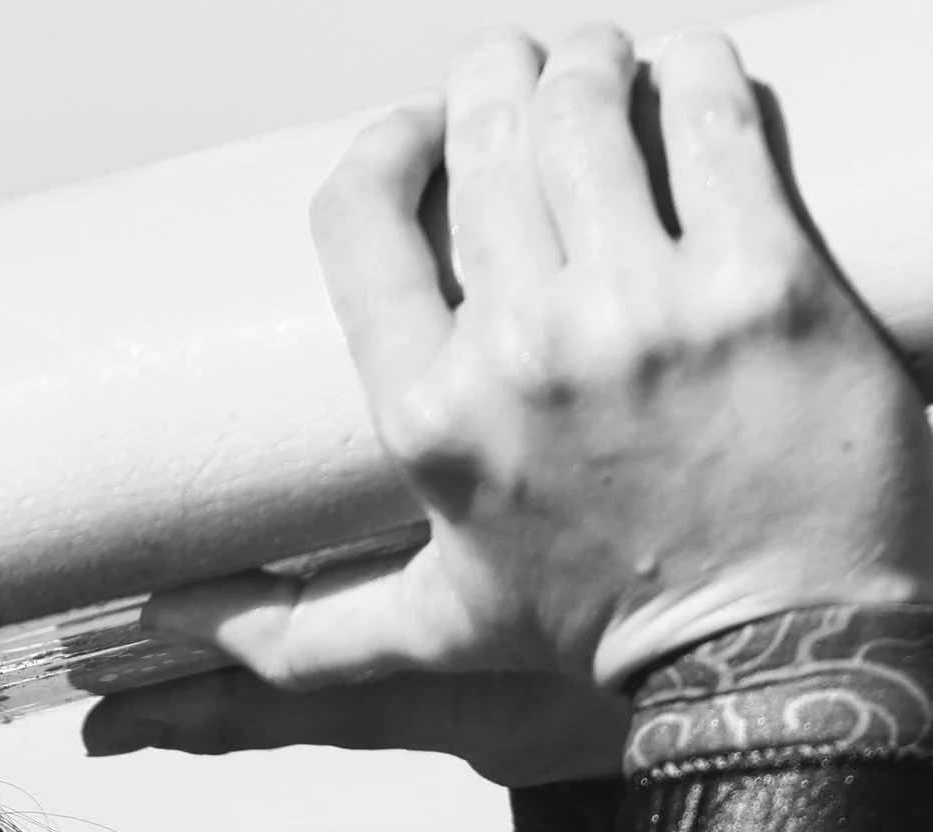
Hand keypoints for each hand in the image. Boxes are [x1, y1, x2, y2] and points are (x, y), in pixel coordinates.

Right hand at [83, 21, 932, 771]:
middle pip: (488, 130)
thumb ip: (303, 631)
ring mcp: (647, 311)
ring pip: (593, 101)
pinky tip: (689, 81)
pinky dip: (697, 72)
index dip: (390, 145)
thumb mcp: (440, 631)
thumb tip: (167, 630)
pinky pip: (712, 115)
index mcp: (430, 422)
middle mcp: (526, 356)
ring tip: (608, 74)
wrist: (771, 660)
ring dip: (597, 63)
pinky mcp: (761, 276)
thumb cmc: (611, 637)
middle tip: (527, 83)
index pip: (363, 217)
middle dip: (503, 79)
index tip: (423, 134)